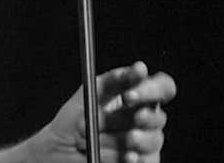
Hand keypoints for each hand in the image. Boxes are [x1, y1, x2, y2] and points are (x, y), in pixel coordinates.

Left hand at [38, 62, 175, 162]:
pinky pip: (143, 161)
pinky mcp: (144, 162)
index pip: (163, 88)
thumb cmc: (74, 120)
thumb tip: (140, 69)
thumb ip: (113, 80)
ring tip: (95, 137)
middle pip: (159, 117)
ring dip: (119, 139)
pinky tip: (108, 154)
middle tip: (121, 126)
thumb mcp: (88, 93)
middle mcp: (146, 120)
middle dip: (139, 117)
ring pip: (151, 140)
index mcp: (138, 98)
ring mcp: (147, 143)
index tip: (130, 94)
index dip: (151, 90)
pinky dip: (121, 157)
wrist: (61, 150)